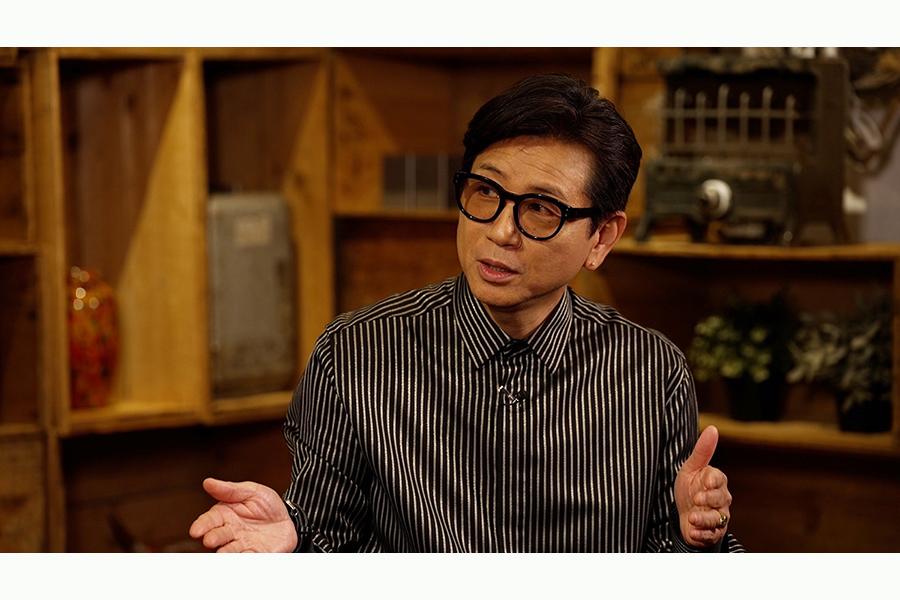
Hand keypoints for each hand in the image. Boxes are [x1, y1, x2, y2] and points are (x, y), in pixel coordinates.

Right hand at [189, 478, 297, 552]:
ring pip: (231, 552)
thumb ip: (230, 490)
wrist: (288, 518)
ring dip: (227, 553)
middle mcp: (231, 533)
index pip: (209, 520)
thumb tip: (208, 482)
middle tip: (210, 540)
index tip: (196, 530)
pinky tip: (246, 556)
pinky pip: (251, 559)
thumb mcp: (251, 491)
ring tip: (224, 553)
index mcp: (225, 515)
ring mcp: (243, 546)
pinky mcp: (257, 555)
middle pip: (218, 537)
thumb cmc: (266, 505)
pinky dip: (247, 559)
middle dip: (213, 539)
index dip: (202, 525)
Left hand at [674, 426, 731, 547]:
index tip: (705, 482)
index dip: (713, 481)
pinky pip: (711, 534)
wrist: (685, 514)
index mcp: (716, 481)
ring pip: (717, 518)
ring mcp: (719, 516)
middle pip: (720, 499)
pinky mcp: (714, 532)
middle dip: (709, 499)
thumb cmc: (689, 488)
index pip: (719, 479)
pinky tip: (693, 531)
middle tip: (698, 499)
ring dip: (704, 519)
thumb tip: (713, 428)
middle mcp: (721, 499)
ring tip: (693, 517)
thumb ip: (702, 451)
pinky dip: (702, 534)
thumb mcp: (691, 469)